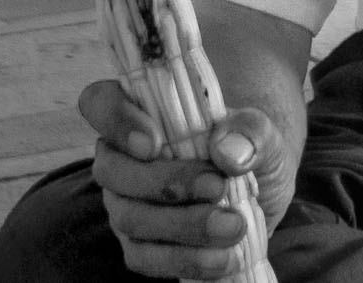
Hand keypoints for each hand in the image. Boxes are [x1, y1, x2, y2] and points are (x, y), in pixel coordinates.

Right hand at [80, 79, 291, 279]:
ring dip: (184, 225)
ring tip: (234, 226)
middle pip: (111, 170)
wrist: (261, 195)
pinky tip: (223, 258)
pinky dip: (186, 260)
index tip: (154, 142)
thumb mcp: (263, 133)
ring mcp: (125, 204)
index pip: (100, 102)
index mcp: (140, 112)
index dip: (116, 121)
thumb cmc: (249, 150)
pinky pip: (145, 258)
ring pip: (129, 218)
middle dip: (166, 184)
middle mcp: (122, 158)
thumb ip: (249, 131)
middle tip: (218, 188)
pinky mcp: (139, 246)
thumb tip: (227, 151)